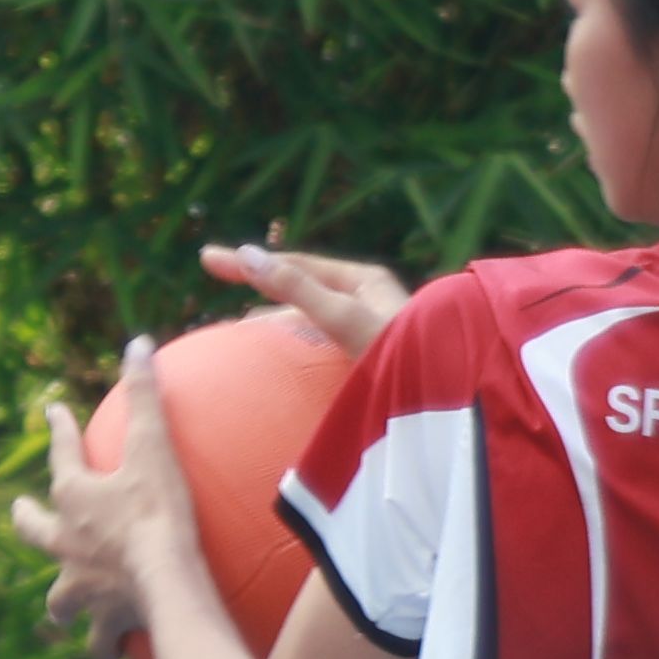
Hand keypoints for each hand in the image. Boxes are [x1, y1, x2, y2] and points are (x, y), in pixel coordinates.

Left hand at [6, 342, 199, 658]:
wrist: (164, 584)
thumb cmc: (157, 512)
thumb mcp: (153, 446)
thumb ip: (145, 395)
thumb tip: (136, 341)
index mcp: (74, 499)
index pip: (61, 455)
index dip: (59, 432)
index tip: (52, 414)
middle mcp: (66, 545)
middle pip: (35, 532)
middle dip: (27, 521)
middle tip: (22, 514)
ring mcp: (81, 589)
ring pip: (59, 600)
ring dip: (62, 602)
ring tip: (67, 609)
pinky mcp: (105, 623)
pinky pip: (103, 643)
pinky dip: (107, 646)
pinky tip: (114, 651)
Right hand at [202, 239, 409, 358]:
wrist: (452, 403)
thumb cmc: (404, 353)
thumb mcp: (343, 318)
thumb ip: (296, 289)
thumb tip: (247, 255)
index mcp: (363, 281)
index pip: (294, 264)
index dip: (249, 262)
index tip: (206, 259)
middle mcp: (369, 301)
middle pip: (303, 288)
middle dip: (264, 286)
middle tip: (223, 287)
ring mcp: (372, 331)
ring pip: (313, 319)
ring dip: (279, 320)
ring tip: (247, 330)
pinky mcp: (374, 361)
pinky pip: (324, 346)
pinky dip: (297, 348)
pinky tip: (287, 368)